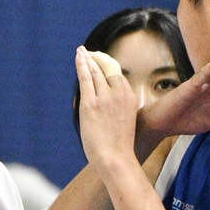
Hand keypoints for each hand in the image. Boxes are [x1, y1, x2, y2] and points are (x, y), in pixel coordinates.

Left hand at [75, 49, 140, 173]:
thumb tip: (108, 107)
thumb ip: (119, 110)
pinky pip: (85, 78)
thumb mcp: (126, 122)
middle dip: (96, 59)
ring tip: (81, 52)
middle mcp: (119, 93)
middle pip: (106, 69)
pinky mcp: (91, 103)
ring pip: (95, 71)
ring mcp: (105, 97)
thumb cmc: (119, 147)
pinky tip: (79, 56)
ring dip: (87, 59)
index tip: (100, 63)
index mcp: (130, 97)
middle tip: (88, 53)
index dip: (107, 67)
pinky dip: (81, 64)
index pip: (118, 76)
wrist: (115, 158)